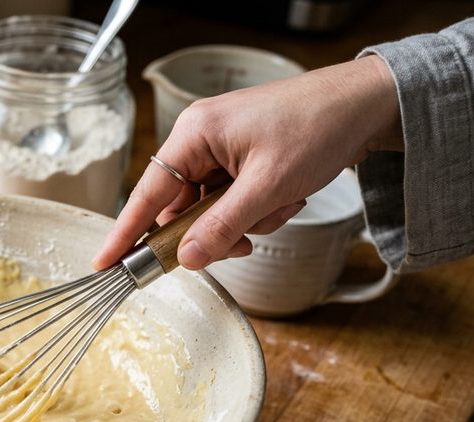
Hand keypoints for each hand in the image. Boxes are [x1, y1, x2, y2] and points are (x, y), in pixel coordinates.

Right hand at [93, 55, 401, 270]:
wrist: (368, 105)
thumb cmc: (318, 128)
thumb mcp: (268, 187)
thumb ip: (223, 226)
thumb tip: (187, 258)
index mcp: (195, 135)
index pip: (147, 193)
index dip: (126, 232)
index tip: (106, 263)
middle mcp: (201, 140)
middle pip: (182, 208)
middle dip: (214, 230)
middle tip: (244, 242)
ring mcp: (223, 150)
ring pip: (211, 210)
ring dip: (244, 222)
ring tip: (280, 207)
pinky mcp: (243, 160)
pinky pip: (233, 201)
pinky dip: (257, 211)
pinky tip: (286, 200)